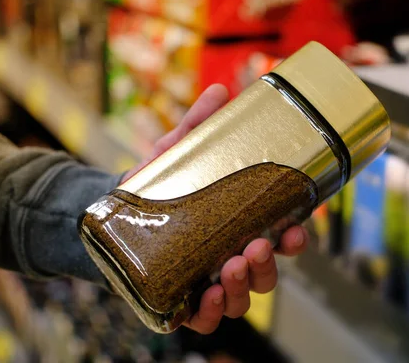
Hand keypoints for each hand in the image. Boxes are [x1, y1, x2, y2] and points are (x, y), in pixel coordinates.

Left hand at [124, 84, 309, 333]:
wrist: (112, 211)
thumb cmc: (156, 184)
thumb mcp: (177, 152)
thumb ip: (198, 125)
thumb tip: (220, 90)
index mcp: (240, 223)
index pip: (279, 235)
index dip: (295, 238)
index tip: (296, 231)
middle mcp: (230, 254)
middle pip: (267, 271)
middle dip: (268, 265)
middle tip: (255, 248)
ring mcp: (208, 279)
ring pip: (243, 297)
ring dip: (244, 288)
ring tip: (229, 269)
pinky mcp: (181, 299)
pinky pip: (205, 318)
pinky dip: (212, 313)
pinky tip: (208, 297)